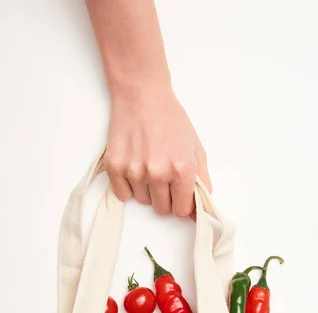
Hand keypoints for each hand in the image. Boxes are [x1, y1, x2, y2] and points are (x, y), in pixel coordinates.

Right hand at [104, 86, 211, 217]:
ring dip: (147, 189)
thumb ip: (201, 181)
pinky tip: (134, 166)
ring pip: (143, 201)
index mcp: (182, 168)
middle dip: (165, 198)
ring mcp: (135, 171)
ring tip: (147, 164)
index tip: (179, 195)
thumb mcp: (195, 148)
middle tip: (163, 176)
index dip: (182, 204)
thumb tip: (200, 212)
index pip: (183, 210)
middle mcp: (158, 173)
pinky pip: (123, 195)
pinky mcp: (115, 167)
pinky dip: (128, 186)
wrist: (142, 95)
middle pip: (162, 209)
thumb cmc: (170, 119)